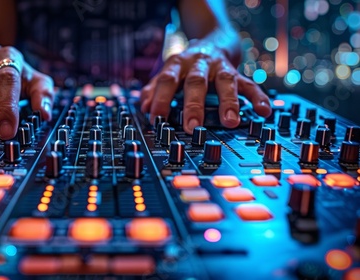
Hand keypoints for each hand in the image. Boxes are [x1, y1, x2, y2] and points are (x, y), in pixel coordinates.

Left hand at [140, 39, 271, 132]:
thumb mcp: (168, 73)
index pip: (167, 81)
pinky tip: (264, 111)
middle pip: (196, 82)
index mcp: (178, 64)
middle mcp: (200, 64)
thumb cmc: (186, 66)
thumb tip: (144, 107)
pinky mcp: (238, 73)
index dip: (161, 99)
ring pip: (226, 82)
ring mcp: (220, 68)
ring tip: (231, 121)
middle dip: (194, 105)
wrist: (213, 42)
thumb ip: (154, 90)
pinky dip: (258, 98)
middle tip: (193, 126)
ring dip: (228, 102)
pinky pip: (250, 85)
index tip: (156, 119)